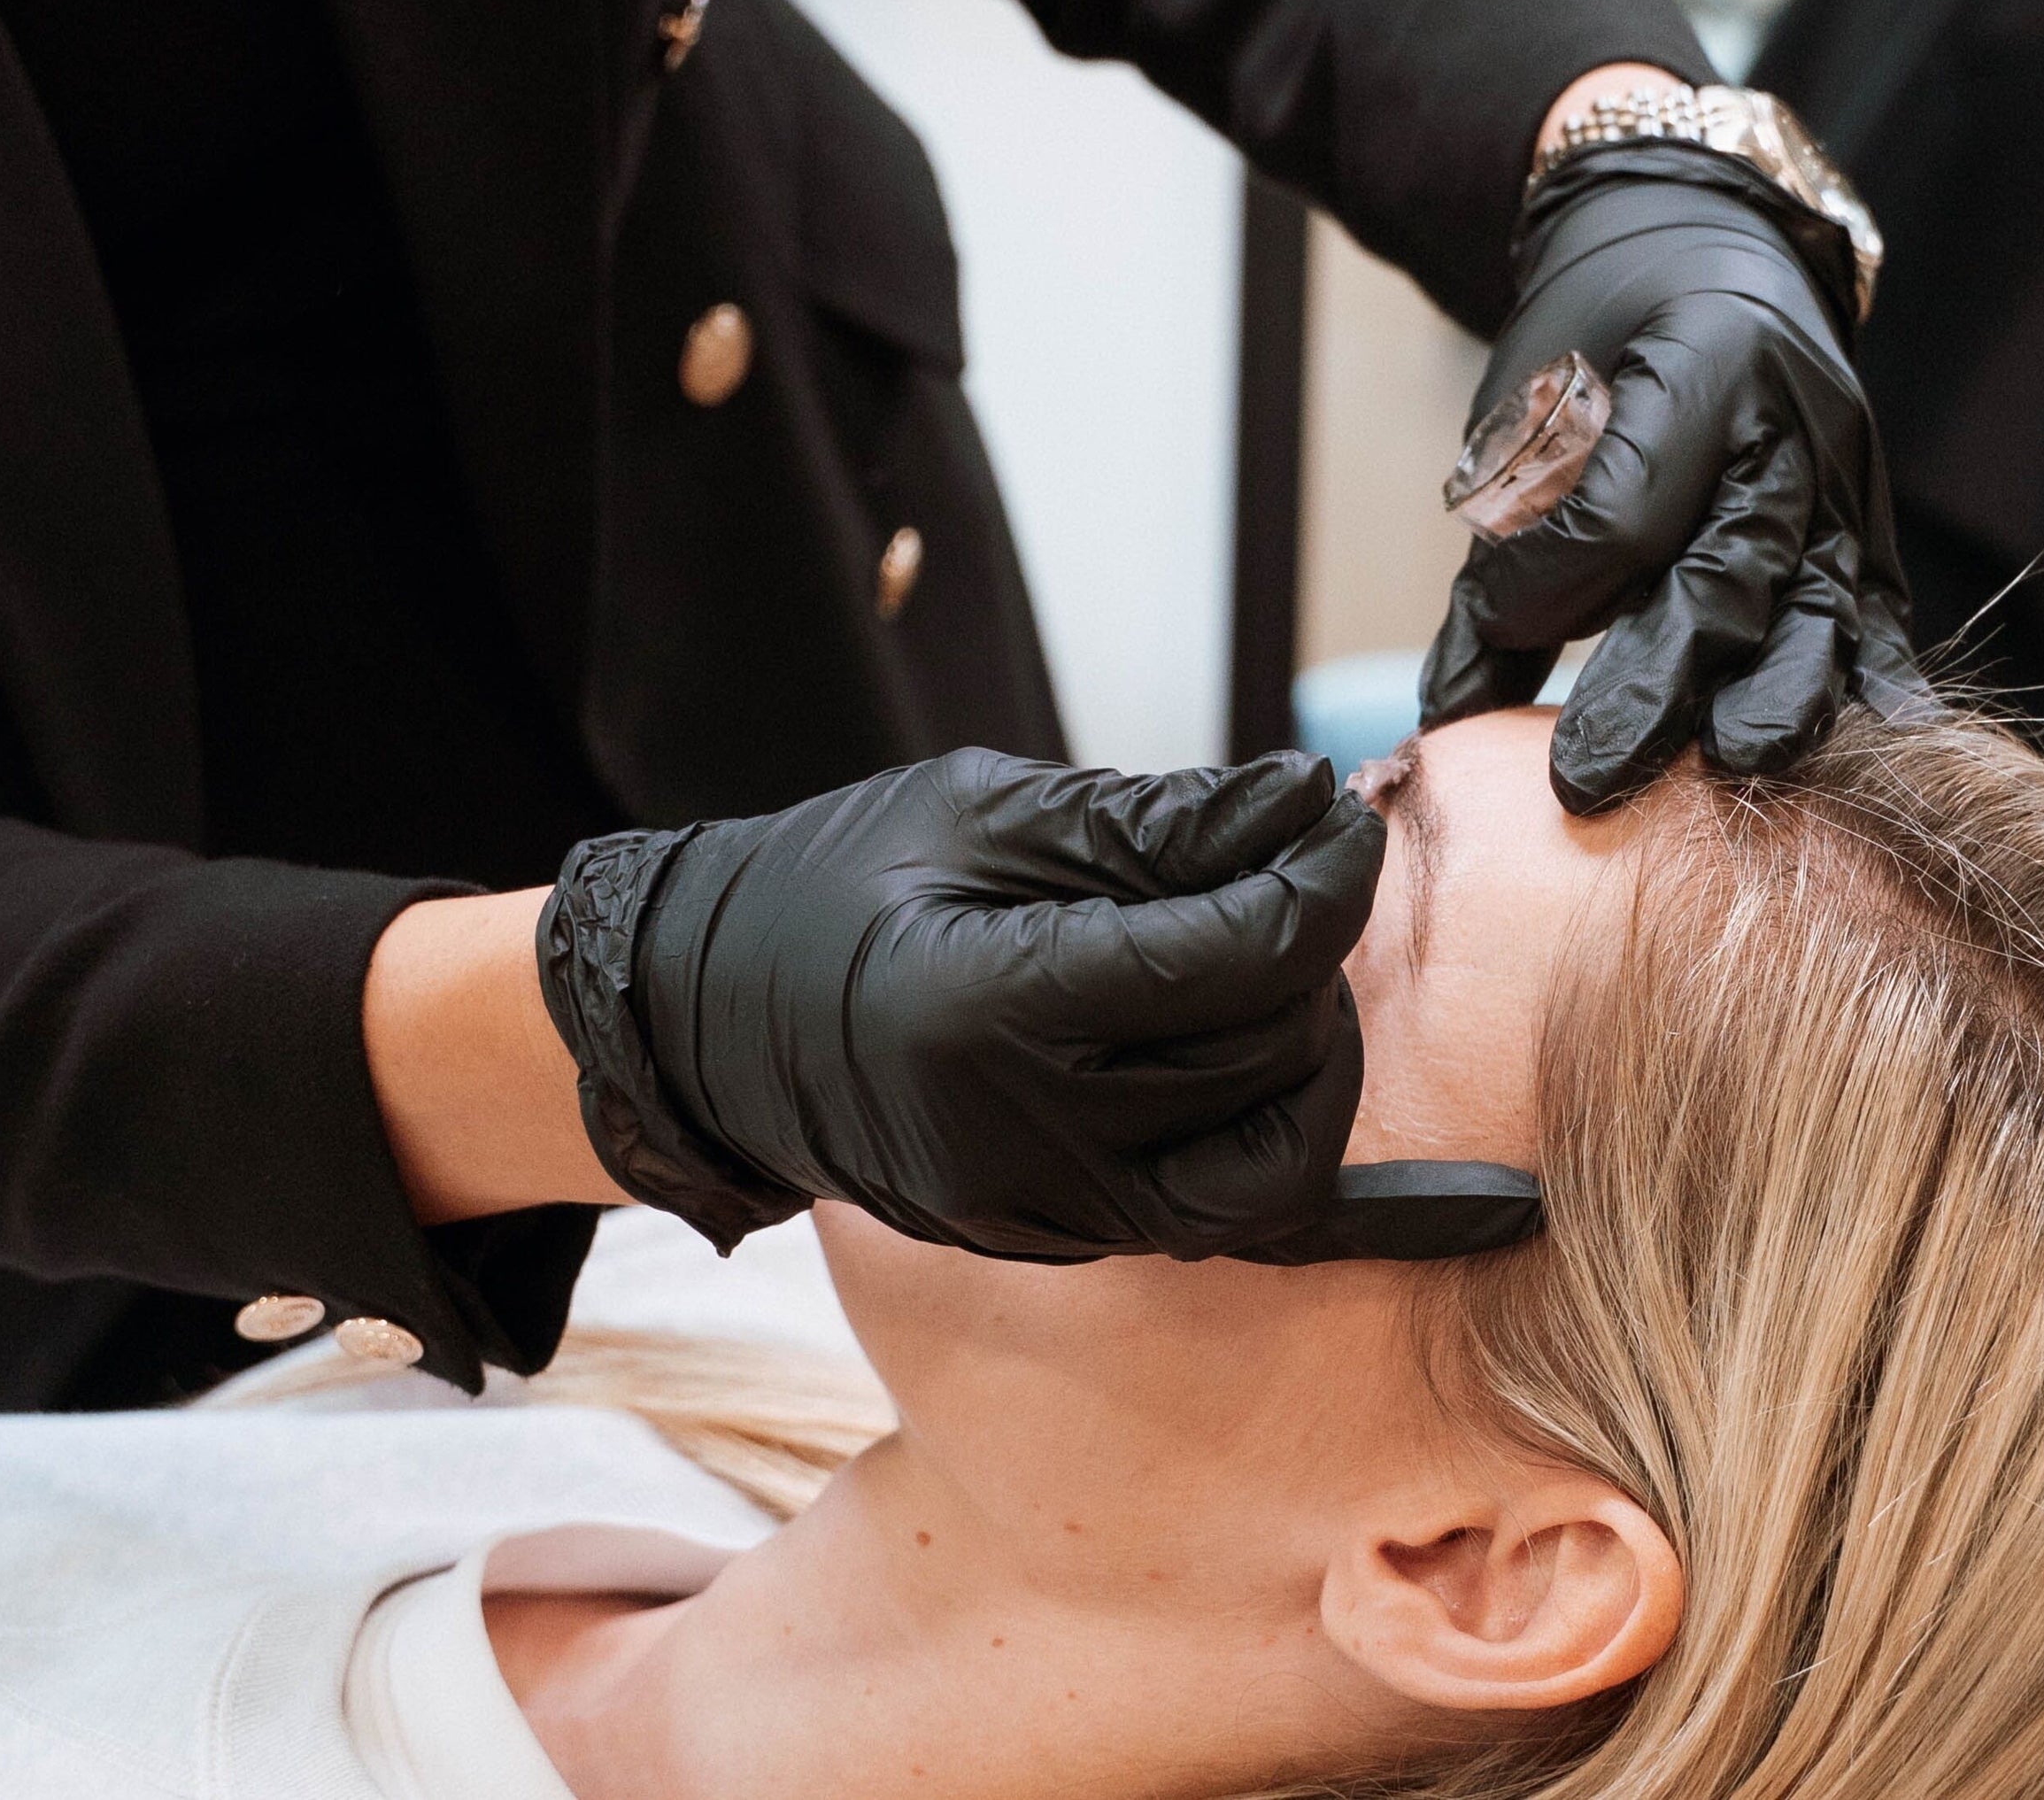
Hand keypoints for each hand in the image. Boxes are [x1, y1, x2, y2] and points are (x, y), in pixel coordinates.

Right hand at [536, 749, 1382, 1261]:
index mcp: (987, 1007)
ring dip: (1310, 1056)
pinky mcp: (1057, 1244)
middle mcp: (1021, 1136)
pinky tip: (1234, 1037)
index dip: (1322, 878)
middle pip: (1268, 1054)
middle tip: (1299, 867)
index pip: (1235, 958)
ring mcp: (1041, 1212)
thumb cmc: (835, 887)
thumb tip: (1304, 800)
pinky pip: (1215, 1209)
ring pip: (1270, 1165)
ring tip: (1271, 963)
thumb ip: (1152, 819)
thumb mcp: (979, 810)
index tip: (1335, 811)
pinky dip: (1258, 1124)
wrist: (708, 1025)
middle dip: (1319, 950)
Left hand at [1423, 139, 1924, 812]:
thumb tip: (1452, 713)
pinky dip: (1871, 671)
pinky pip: (1876, 604)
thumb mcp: (1530, 403)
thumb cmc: (1598, 327)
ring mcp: (1842, 471)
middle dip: (1655, 687)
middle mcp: (1786, 422)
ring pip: (1818, 607)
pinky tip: (1878, 727)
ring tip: (1731, 770)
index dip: (1545, 591)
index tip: (1484, 645)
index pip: (1623, 512)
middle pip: (1725, 576)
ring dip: (1774, 699)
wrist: (1705, 238)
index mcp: (1695, 366)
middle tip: (1585, 781)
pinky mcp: (1869, 514)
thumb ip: (1502, 553)